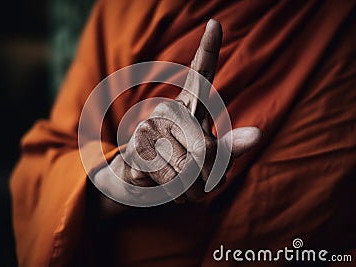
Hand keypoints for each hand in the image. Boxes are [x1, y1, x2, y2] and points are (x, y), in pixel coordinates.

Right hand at [94, 19, 261, 213]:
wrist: (139, 180)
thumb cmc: (180, 162)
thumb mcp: (209, 155)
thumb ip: (231, 147)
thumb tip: (258, 136)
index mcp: (189, 106)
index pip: (202, 74)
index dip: (209, 49)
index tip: (216, 23)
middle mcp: (167, 110)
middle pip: (206, 149)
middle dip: (209, 178)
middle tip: (200, 183)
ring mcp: (147, 128)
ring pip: (187, 169)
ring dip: (191, 190)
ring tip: (181, 185)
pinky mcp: (134, 150)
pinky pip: (167, 179)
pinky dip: (170, 192)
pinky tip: (158, 182)